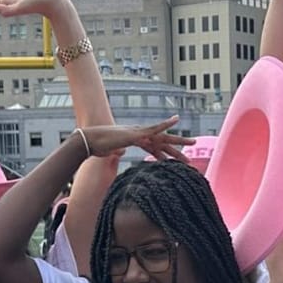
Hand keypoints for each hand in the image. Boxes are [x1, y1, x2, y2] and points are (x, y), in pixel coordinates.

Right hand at [76, 119, 190, 162]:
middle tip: (191, 154)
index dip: (165, 154)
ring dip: (178, 140)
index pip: (154, 147)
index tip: (175, 160)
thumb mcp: (111, 151)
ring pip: (163, 136)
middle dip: (177, 148)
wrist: (89, 141)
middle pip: (162, 142)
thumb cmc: (97, 147)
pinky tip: (175, 121)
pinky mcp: (136, 134)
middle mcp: (140, 135)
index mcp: (136, 140)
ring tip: (193, 142)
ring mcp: (139, 134)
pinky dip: (164, 125)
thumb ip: (118, 151)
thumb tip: (121, 151)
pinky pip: (153, 129)